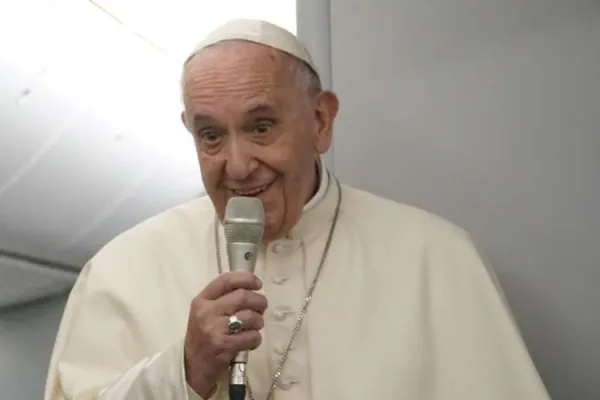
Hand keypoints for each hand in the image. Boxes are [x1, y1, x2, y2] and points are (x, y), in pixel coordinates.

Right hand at [183, 271, 267, 397]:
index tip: (258, 284)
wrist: (191, 367)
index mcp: (202, 300)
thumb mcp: (205, 313)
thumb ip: (223, 299)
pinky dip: (256, 339)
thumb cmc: (203, 338)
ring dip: (259, 322)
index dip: (246, 278)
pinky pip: (251, 336)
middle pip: (243, 296)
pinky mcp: (223, 345)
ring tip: (255, 327)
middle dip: (259, 301)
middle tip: (262, 308)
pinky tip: (250, 342)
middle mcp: (206, 311)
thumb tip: (252, 289)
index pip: (226, 280)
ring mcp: (214, 328)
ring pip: (250, 316)